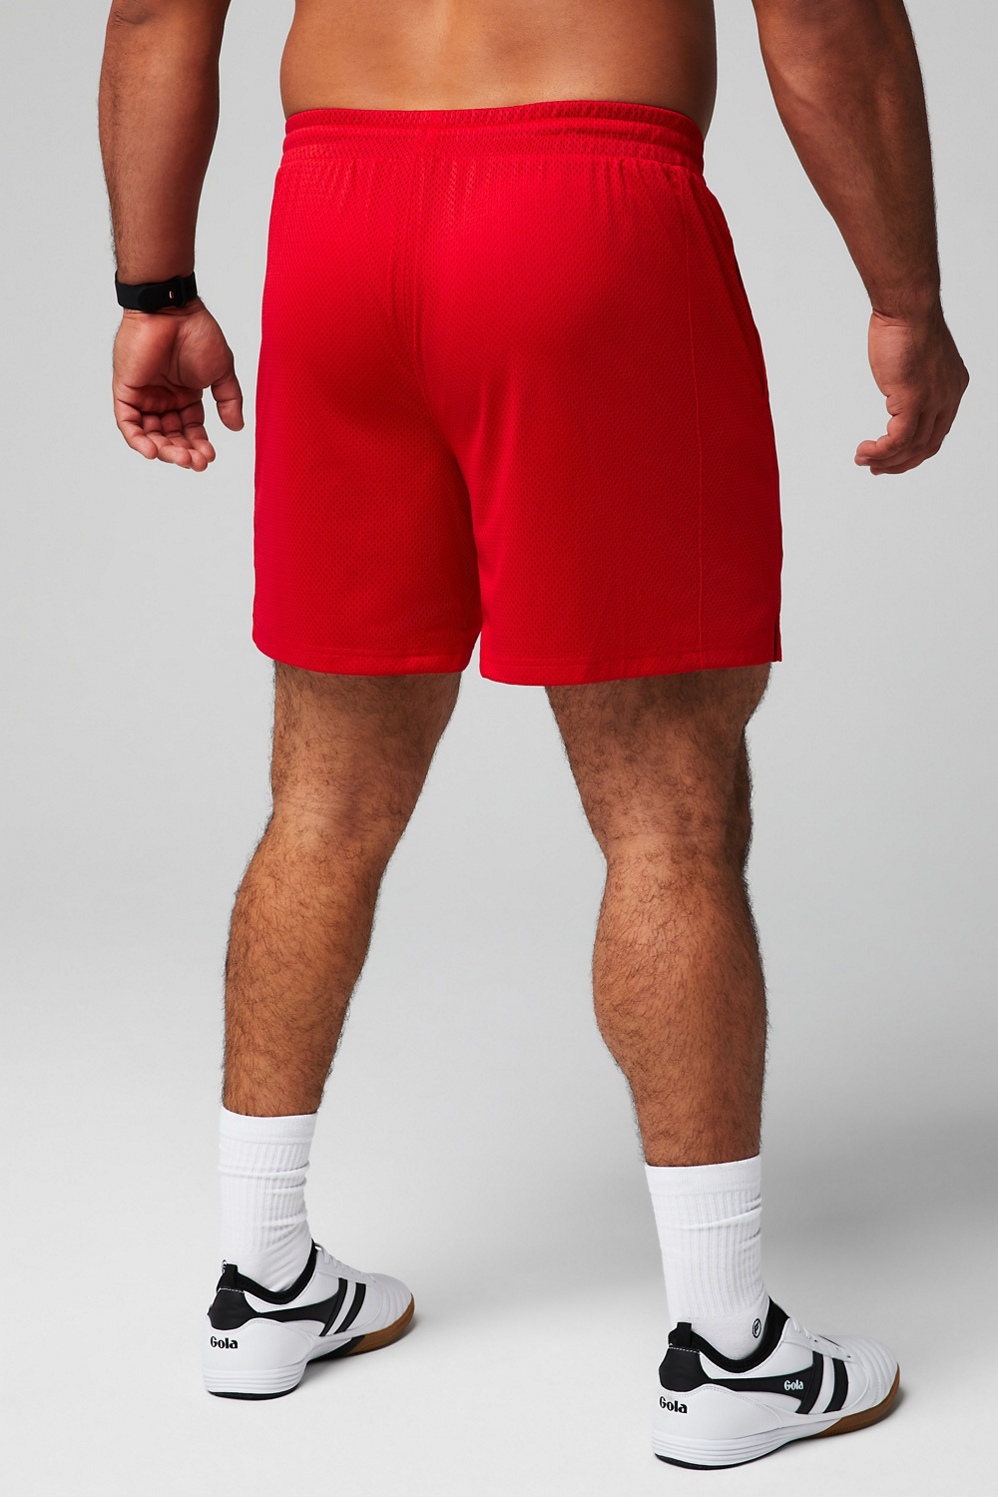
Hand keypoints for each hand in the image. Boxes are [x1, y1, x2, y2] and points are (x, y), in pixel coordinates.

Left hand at [112, 300, 243, 471]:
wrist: (172, 310)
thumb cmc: (196, 332)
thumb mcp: (221, 372)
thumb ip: (228, 400)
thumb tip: (236, 427)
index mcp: (185, 395)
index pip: (190, 430)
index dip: (199, 445)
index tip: (210, 456)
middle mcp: (163, 398)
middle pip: (171, 436)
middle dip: (184, 452)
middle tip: (197, 462)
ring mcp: (144, 395)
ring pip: (150, 434)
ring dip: (164, 450)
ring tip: (181, 458)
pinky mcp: (126, 391)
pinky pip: (128, 423)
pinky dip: (138, 440)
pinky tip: (154, 451)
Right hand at [855, 304, 968, 475]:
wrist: (908, 308)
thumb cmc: (907, 323)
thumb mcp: (915, 357)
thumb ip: (912, 378)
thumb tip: (898, 389)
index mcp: (952, 387)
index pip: (937, 431)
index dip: (914, 450)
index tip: (891, 455)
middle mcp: (947, 397)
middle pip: (927, 446)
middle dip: (900, 463)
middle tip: (876, 467)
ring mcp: (933, 400)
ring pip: (912, 447)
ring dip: (885, 459)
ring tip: (863, 459)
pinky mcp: (914, 400)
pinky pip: (898, 440)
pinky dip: (881, 451)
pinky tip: (865, 450)